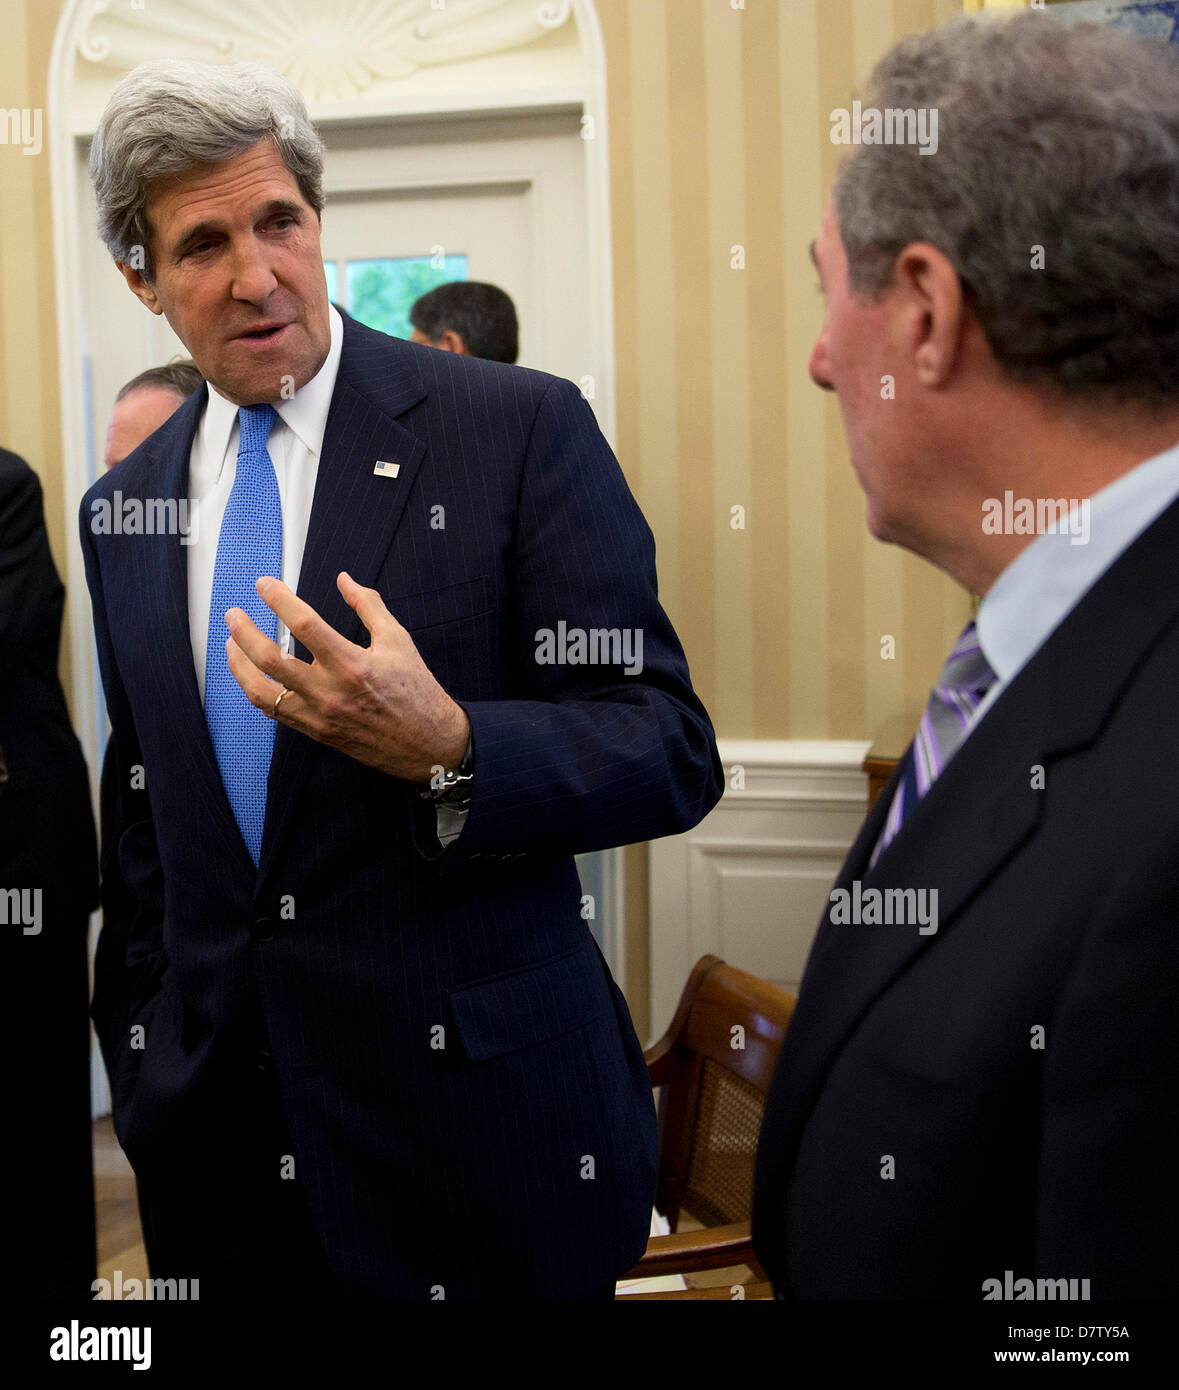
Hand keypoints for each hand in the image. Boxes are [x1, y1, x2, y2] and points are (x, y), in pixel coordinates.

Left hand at [224, 571, 469, 783]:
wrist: (428, 744)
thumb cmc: (416, 691)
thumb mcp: (399, 641)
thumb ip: (368, 606)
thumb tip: (344, 580)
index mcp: (353, 664)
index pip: (304, 624)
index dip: (278, 599)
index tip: (264, 584)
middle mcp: (331, 692)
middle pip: (270, 658)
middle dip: (244, 631)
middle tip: (234, 614)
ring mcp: (319, 715)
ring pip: (261, 690)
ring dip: (238, 665)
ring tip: (231, 644)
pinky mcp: (316, 732)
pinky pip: (274, 711)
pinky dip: (256, 691)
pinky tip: (251, 674)